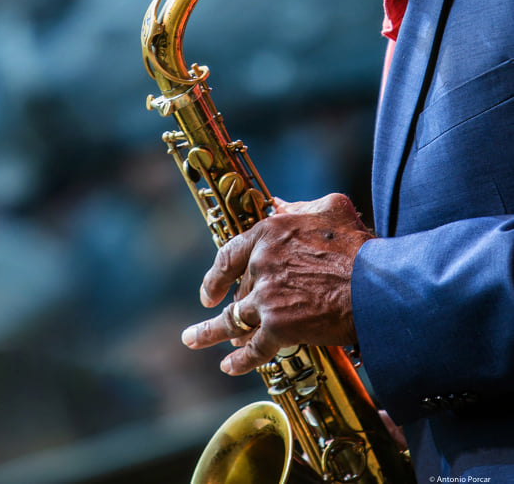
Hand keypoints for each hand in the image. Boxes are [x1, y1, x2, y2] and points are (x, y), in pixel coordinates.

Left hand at [181, 193, 372, 374]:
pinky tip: (228, 367)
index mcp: (268, 235)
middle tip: (220, 317)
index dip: (215, 275)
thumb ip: (299, 207)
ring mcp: (267, 298)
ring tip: (195, 339)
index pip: (229, 255)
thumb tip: (280, 204)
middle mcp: (261, 265)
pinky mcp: (280, 328)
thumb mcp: (330, 208)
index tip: (208, 289)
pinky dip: (240, 360)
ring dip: (212, 332)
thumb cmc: (357, 244)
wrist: (377, 285)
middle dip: (228, 305)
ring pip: (233, 318)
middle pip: (237, 290)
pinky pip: (254, 348)